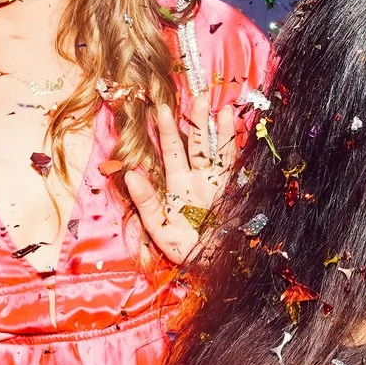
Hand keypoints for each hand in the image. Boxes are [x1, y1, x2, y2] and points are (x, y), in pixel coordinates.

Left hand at [116, 96, 236, 264]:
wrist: (219, 269)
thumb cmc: (188, 253)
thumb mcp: (160, 231)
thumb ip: (146, 203)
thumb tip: (130, 173)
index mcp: (177, 188)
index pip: (171, 153)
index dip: (167, 131)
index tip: (161, 108)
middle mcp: (198, 180)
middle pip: (195, 145)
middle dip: (195, 120)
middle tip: (197, 95)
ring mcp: (218, 183)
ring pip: (215, 149)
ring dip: (215, 128)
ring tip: (215, 104)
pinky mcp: (235, 189)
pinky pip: (234, 161)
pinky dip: (233, 142)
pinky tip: (232, 122)